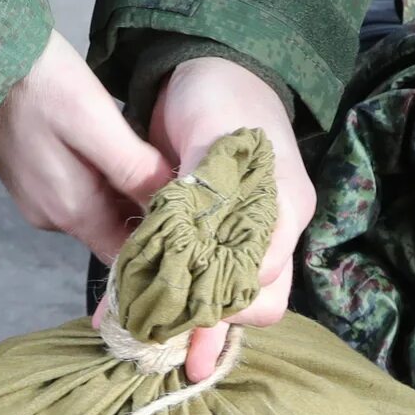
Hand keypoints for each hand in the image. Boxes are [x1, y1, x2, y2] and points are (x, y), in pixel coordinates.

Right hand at [0, 33, 173, 262]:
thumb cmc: (39, 81)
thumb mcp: (93, 121)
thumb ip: (132, 169)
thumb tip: (174, 206)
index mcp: (71, 211)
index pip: (124, 253)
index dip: (160, 238)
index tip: (194, 217)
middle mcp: (53, 215)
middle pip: (114, 231)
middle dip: (149, 211)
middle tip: (190, 185)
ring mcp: (39, 197)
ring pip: (99, 209)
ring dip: (128, 191)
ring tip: (164, 164)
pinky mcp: (33, 176)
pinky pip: (80, 189)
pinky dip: (105, 177)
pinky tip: (123, 150)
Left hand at [149, 56, 316, 380]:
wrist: (209, 72)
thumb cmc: (218, 95)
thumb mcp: (210, 131)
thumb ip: (203, 185)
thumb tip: (188, 240)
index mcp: (283, 206)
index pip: (263, 275)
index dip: (221, 293)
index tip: (173, 294)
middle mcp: (274, 232)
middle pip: (258, 302)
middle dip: (211, 324)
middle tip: (162, 335)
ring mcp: (247, 239)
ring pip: (230, 302)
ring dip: (191, 325)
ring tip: (148, 342)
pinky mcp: (215, 239)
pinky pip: (202, 282)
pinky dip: (174, 301)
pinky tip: (130, 313)